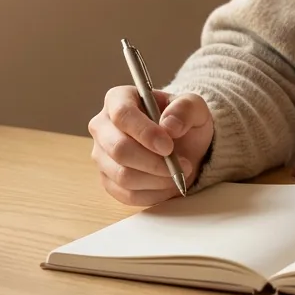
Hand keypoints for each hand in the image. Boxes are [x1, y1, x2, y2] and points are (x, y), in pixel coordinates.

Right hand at [88, 86, 213, 205]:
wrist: (182, 145)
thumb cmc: (182, 121)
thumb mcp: (193, 107)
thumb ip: (185, 109)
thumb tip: (169, 126)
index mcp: (118, 99)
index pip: (122, 115)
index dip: (144, 132)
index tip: (168, 146)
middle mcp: (102, 126)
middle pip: (119, 149)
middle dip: (153, 162)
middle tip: (182, 165)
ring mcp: (101, 155)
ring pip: (123, 176)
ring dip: (157, 180)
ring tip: (178, 173)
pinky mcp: (107, 180)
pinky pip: (126, 194)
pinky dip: (153, 194)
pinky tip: (168, 184)